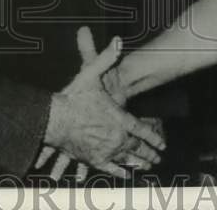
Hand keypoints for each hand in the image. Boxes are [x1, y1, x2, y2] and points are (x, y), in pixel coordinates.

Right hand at [42, 27, 164, 178]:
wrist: (53, 119)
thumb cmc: (72, 97)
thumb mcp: (90, 74)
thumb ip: (105, 58)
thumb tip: (118, 41)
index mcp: (118, 119)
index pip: (142, 130)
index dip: (154, 138)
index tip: (163, 145)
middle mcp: (115, 137)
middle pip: (136, 148)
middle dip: (149, 153)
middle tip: (158, 158)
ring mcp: (104, 150)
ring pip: (126, 159)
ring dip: (138, 162)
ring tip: (148, 166)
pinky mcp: (92, 159)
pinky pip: (110, 168)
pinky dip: (120, 172)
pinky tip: (126, 175)